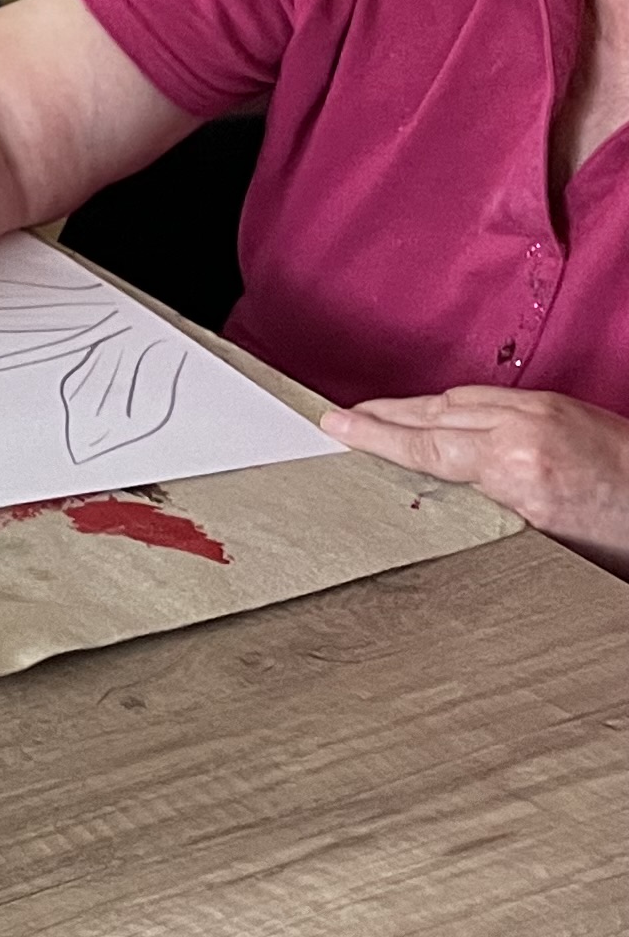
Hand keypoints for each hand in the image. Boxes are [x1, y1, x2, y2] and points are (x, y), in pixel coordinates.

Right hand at [324, 389, 628, 566]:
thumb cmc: (626, 532)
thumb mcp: (549, 539)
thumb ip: (492, 505)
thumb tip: (446, 498)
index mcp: (518, 469)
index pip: (427, 447)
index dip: (375, 437)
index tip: (337, 426)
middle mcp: (524, 429)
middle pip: (435, 414)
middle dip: (385, 413)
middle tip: (344, 415)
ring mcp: (541, 410)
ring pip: (457, 399)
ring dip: (416, 406)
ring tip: (381, 413)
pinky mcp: (557, 402)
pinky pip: (487, 396)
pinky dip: (454, 403)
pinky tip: (443, 411)